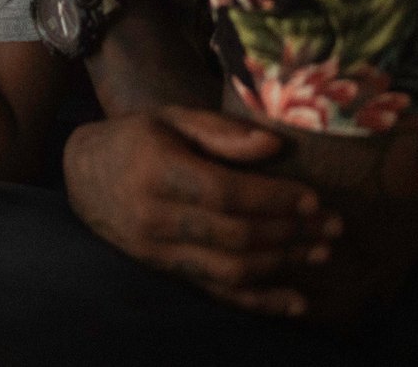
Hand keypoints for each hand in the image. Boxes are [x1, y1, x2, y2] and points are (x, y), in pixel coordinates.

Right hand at [63, 108, 340, 316]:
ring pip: (230, 270)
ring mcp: (157, 252)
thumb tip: (275, 146)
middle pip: (234, 235)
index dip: (272, 199)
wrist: (84, 174)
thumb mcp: (172, 117)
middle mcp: (154, 217)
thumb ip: (221, 131)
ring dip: (282, 264)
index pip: (224, 193)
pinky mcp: (164, 272)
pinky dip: (259, 301)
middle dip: (290, 232)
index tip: (313, 197)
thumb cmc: (137, 137)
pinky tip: (295, 301)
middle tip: (333, 225)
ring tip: (321, 252)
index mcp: (156, 171)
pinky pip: (216, 293)